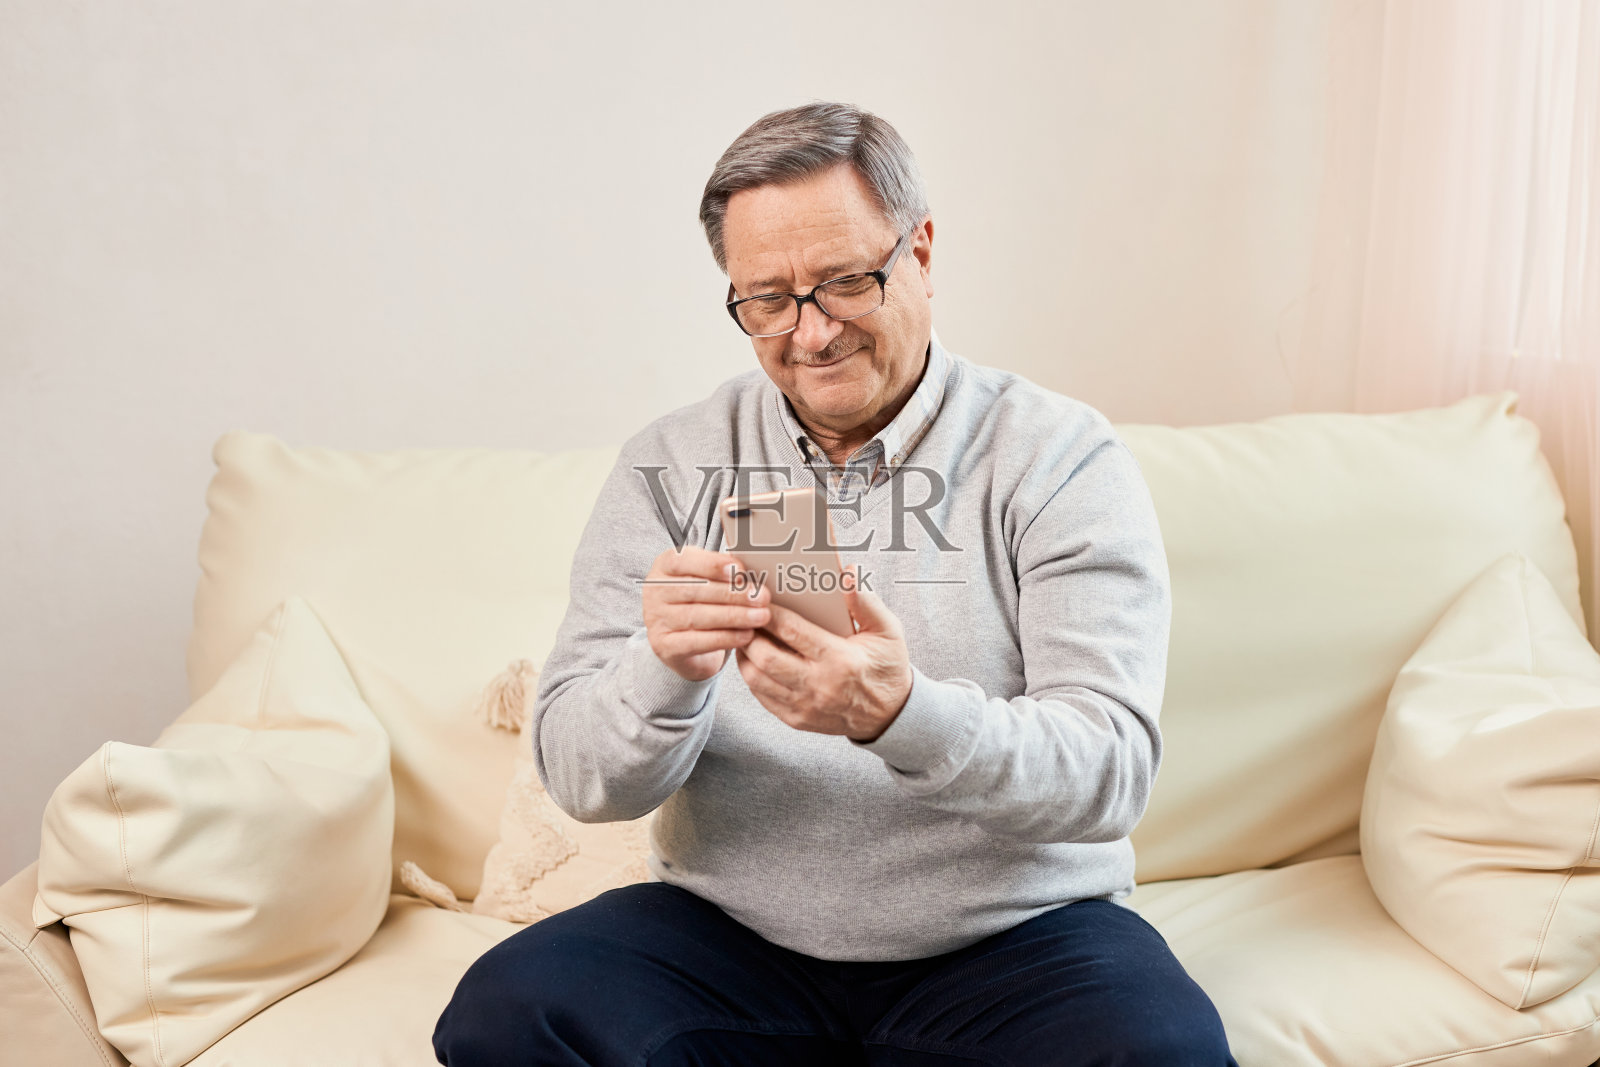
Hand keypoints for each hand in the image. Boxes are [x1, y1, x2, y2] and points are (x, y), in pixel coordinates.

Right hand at [643, 545, 770, 681]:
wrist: (684, 641)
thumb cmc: (701, 600)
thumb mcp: (707, 578)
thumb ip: (724, 569)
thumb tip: (754, 565)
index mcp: (664, 565)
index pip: (683, 560)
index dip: (712, 564)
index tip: (740, 570)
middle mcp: (654, 591)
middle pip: (695, 590)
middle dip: (733, 594)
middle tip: (762, 597)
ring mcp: (656, 620)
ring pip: (698, 616)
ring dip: (734, 616)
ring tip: (761, 616)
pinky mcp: (664, 646)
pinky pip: (698, 642)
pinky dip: (726, 638)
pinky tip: (746, 635)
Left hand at [735, 565, 912, 740]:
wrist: (892, 714)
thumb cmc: (887, 667)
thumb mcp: (888, 631)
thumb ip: (867, 601)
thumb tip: (848, 573)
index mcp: (840, 660)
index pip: (793, 632)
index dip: (770, 613)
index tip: (759, 598)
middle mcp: (819, 686)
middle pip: (766, 658)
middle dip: (749, 634)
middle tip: (744, 617)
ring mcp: (805, 707)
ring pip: (757, 680)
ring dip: (745, 656)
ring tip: (746, 636)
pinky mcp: (797, 720)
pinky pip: (762, 697)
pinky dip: (752, 676)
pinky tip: (754, 660)